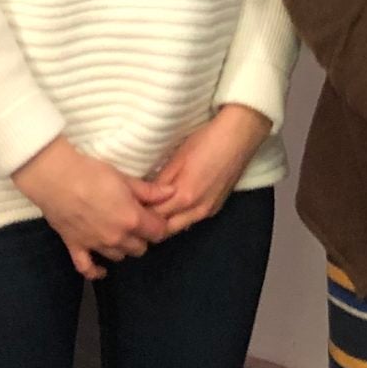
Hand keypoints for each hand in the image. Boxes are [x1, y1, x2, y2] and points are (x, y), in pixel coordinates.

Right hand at [11, 137, 169, 280]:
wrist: (56, 178)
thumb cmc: (93, 173)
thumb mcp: (125, 178)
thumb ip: (149, 191)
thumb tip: (172, 193)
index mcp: (132, 220)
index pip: (158, 232)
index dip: (158, 224)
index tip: (154, 216)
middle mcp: (117, 238)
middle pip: (140, 248)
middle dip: (142, 237)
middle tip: (136, 223)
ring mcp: (96, 245)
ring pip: (119, 257)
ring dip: (122, 248)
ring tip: (119, 235)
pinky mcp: (76, 247)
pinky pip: (87, 268)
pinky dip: (95, 271)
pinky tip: (101, 270)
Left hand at [148, 105, 271, 234]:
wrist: (239, 137)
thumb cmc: (206, 141)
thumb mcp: (177, 158)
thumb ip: (160, 181)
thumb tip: (144, 195)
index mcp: (184, 197)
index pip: (153, 218)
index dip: (139, 215)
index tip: (127, 209)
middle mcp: (197, 210)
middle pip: (166, 230)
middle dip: (150, 226)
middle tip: (135, 214)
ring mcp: (208, 211)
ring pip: (179, 228)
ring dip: (164, 224)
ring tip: (150, 211)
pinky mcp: (216, 207)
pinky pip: (191, 220)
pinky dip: (178, 219)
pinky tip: (170, 208)